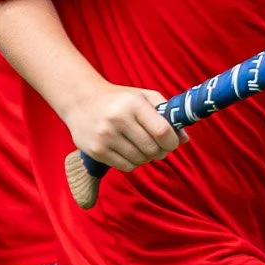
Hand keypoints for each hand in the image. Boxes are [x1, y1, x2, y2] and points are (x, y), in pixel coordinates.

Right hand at [63, 82, 182, 173]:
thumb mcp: (143, 97)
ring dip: (145, 157)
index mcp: (133, 104)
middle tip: (157, 146)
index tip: (172, 142)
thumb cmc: (118, 99)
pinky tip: (127, 151)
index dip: (172, 142)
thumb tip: (185, 139)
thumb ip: (167, 114)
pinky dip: (132, 162)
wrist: (80, 100)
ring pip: (140, 160)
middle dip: (160, 151)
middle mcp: (118, 119)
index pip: (162, 131)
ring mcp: (105, 136)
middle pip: (152, 149)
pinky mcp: (96, 150)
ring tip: (139, 146)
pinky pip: (126, 167)